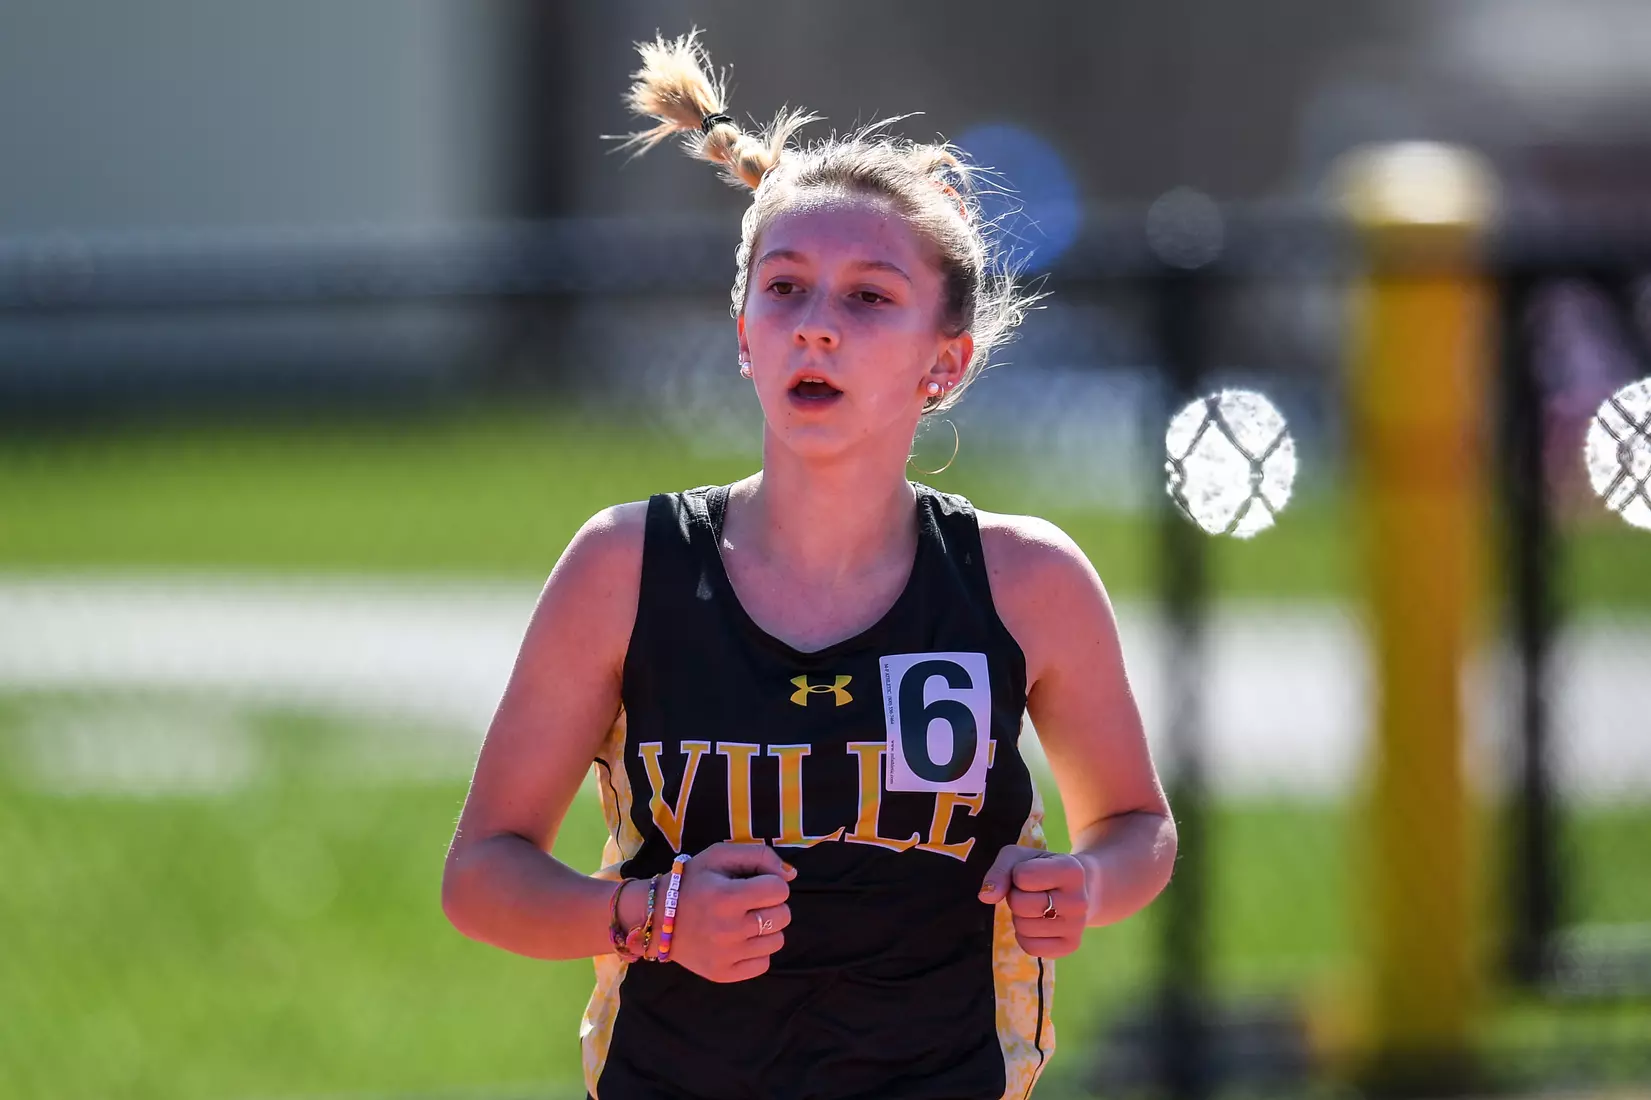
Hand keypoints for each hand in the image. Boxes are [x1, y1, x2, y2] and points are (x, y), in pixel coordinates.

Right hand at [664, 841, 794, 982]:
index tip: (754, 884)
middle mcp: (729, 929)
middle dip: (770, 905)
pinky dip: (756, 951)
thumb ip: (759, 856)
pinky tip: (739, 940)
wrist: (655, 918)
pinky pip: (764, 963)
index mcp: (727, 897)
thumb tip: (791, 875)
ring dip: (766, 929)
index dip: (770, 883)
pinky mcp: (724, 974)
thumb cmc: (691, 882)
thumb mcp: (719, 855)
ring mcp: (727, 955)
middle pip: (783, 916)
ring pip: (777, 941)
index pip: (780, 890)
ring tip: (743, 922)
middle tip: (748, 903)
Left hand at [977, 845, 1088, 958]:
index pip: (1022, 876)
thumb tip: (985, 896)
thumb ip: (1000, 870)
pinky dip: (1024, 936)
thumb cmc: (1043, 868)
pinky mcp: (1071, 946)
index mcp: (1072, 870)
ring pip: (1023, 927)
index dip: (1017, 875)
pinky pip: (1030, 947)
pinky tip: (1038, 923)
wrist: (1078, 887)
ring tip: (1035, 906)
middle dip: (1015, 897)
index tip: (1031, 873)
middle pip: (1020, 905)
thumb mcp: (1020, 858)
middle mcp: (1079, 900)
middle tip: (1030, 892)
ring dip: (1019, 916)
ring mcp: (1077, 926)